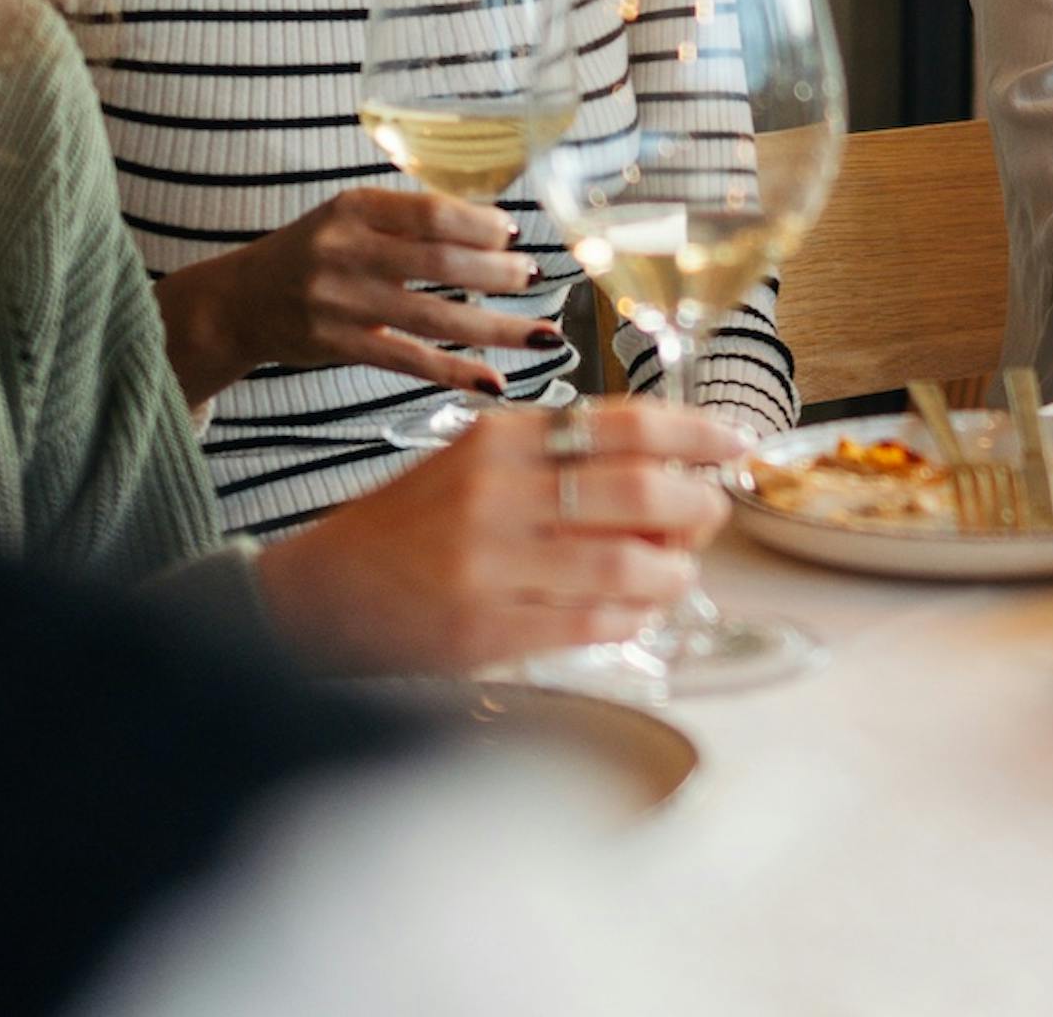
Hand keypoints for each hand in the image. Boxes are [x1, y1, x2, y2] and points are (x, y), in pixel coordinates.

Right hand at [157, 186, 551, 405]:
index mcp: (354, 208)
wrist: (237, 302)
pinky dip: (455, 371)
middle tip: (535, 276)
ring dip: (496, 328)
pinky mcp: (337, 345)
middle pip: (439, 261)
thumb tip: (495, 231)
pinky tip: (495, 380)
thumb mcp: (349, 218)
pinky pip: (408, 359)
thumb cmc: (312, 253)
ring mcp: (339, 301)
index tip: (512, 234)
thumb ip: (407, 220)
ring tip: (543, 334)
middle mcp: (345, 250)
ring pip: (434, 316)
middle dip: (498, 272)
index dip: (481, 224)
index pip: (430, 212)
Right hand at [249, 399, 744, 673]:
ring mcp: (490, 563)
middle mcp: (497, 494)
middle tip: (709, 513)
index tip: (737, 441)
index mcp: (498, 440)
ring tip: (674, 572)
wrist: (315, 597)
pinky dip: (631, 618)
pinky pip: (592, 623)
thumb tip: (665, 469)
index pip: (623, 424)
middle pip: (639, 492)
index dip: (696, 431)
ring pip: (626, 565)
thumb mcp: (475, 465)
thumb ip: (556, 461)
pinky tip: (635, 613)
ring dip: (671, 572)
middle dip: (696, 505)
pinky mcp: (485, 628)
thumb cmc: (408, 529)